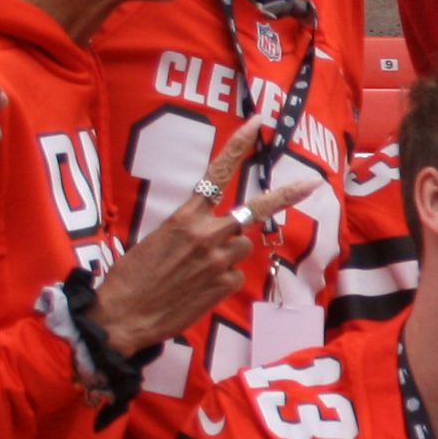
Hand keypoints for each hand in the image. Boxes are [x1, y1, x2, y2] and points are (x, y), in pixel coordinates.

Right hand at [87, 114, 318, 355]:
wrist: (125, 315)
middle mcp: (208, 234)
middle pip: (254, 212)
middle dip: (285, 197)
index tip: (256, 123)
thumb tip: (211, 234)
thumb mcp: (156, 240)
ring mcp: (220, 260)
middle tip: (312, 183)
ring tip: (197, 270)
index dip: (237, 146)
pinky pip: (233, 275)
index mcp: (185, 217)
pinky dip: (220, 280)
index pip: (216, 174)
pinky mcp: (226, 285)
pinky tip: (197, 290)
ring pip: (242, 246)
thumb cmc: (132, 276)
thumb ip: (190, 229)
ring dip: (228, 253)